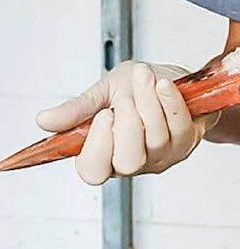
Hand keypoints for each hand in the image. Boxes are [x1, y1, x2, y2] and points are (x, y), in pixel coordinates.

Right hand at [37, 62, 216, 184]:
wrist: (172, 80)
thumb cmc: (137, 90)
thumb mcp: (103, 94)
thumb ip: (79, 109)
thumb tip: (44, 121)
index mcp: (107, 153)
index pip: (93, 171)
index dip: (98, 146)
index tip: (103, 114)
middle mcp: (136, 161)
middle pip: (128, 162)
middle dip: (127, 125)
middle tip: (125, 99)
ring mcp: (164, 154)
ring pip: (156, 140)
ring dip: (149, 103)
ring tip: (144, 76)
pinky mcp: (187, 141)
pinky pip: (179, 126)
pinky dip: (170, 102)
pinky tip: (164, 84)